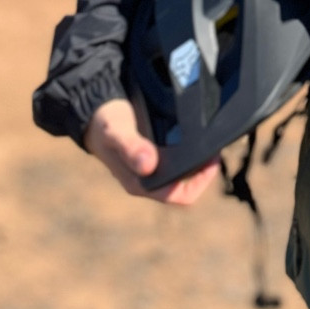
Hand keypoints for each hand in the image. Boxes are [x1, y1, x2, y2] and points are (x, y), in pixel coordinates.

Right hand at [84, 98, 219, 205]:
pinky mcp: (157, 154)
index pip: (180, 196)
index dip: (201, 183)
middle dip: (204, 168)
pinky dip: (192, 147)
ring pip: (186, 171)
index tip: (212, 160)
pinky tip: (198, 131)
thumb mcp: (115, 133)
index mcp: (141, 184)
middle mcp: (150, 179)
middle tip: (214, 145)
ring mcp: (154, 167)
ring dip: (200, 158)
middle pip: (187, 184)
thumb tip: (148, 165)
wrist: (95, 111)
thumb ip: (130, 148)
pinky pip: (180, 157)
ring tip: (210, 137)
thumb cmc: (104, 125)